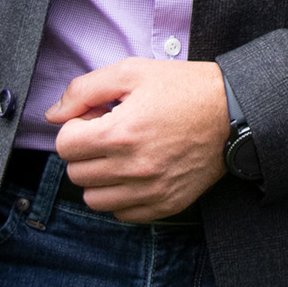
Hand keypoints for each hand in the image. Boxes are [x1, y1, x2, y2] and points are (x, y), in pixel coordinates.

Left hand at [46, 59, 228, 219]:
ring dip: (99, 178)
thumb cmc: (183, 88)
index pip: (65, 145)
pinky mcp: (166, 204)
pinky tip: (136, 173)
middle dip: (85, 151)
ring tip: (120, 156)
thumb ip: (84, 90)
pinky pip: (122, 214)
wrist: (234, 112)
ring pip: (94, 199)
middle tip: (109, 133)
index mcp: (120, 133)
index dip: (76, 126)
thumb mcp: (132, 72)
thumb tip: (53, 115)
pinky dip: (121, 197)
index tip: (97, 118)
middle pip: (76, 173)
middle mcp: (133, 167)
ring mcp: (151, 190)